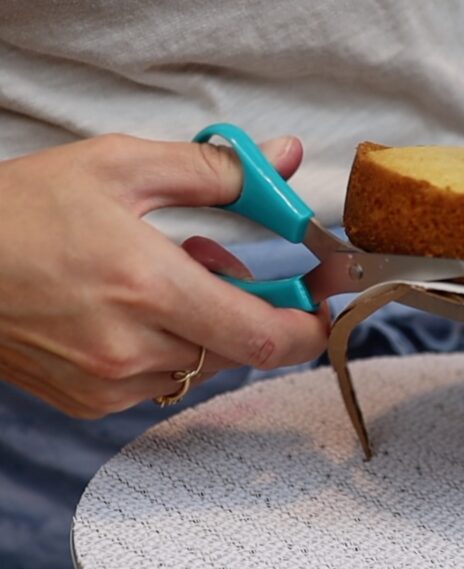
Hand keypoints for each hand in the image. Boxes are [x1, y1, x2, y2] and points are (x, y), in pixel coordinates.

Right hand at [0, 133, 327, 417]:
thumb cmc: (21, 210)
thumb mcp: (121, 167)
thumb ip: (216, 171)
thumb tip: (284, 161)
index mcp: (149, 288)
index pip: (265, 336)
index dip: (308, 326)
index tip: (322, 303)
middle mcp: (132, 348)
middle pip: (242, 351)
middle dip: (257, 313)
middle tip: (238, 271)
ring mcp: (108, 383)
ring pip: (203, 366)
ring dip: (209, 328)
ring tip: (168, 282)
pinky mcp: (89, 401)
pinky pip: (162, 380)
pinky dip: (171, 348)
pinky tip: (136, 311)